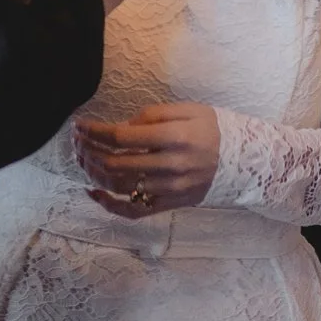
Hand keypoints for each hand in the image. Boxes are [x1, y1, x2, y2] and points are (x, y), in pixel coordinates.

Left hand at [75, 102, 219, 217]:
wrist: (244, 160)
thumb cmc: (213, 130)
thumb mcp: (189, 109)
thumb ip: (154, 115)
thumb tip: (124, 127)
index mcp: (174, 137)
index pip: (121, 137)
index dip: (94, 132)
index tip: (79, 126)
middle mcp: (170, 165)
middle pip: (115, 163)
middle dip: (88, 152)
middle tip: (77, 142)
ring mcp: (170, 189)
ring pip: (120, 187)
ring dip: (94, 174)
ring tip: (83, 160)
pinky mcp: (170, 204)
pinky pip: (134, 210)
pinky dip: (109, 205)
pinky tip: (94, 193)